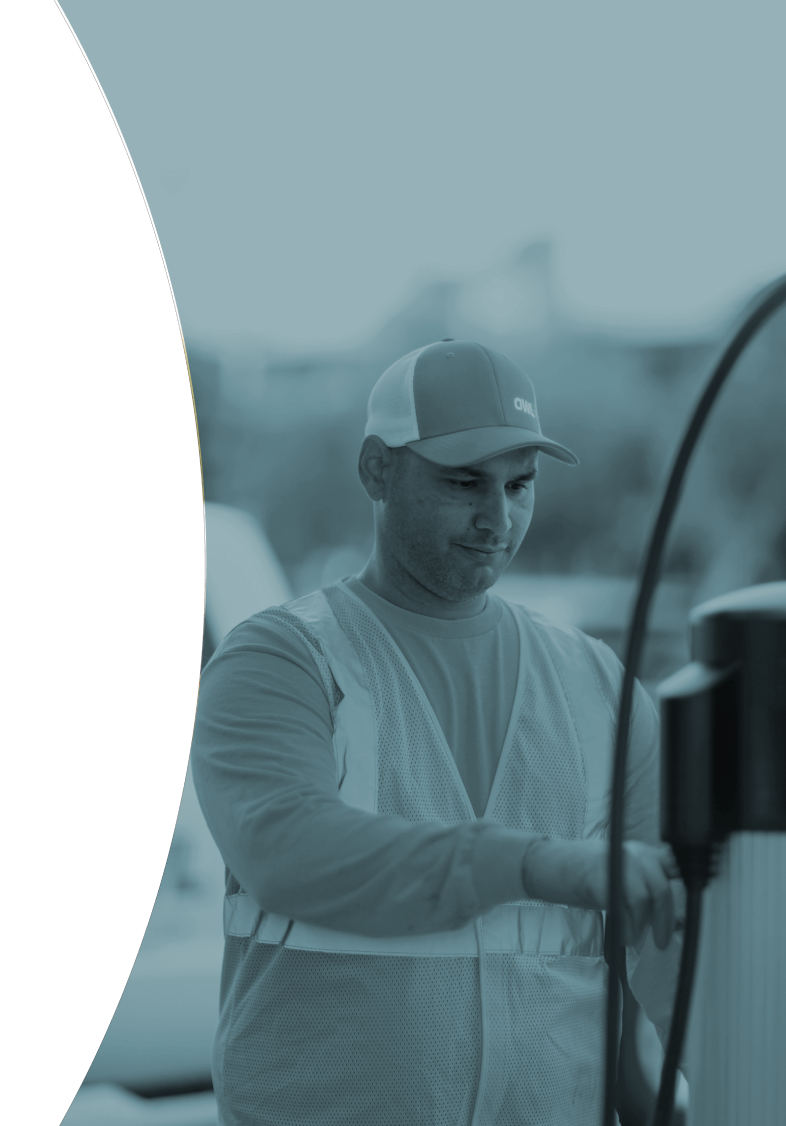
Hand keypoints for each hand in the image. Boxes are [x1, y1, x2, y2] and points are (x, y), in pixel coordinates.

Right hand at [522, 838, 681, 949]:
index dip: (683, 885)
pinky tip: (620, 934)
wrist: (544, 866)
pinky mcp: (595, 875)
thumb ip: (642, 889)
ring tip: (632, 938)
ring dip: (640, 925)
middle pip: (660, 886)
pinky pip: (619, 905)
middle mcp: (628, 852)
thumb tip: (669, 918)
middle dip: (664, 920)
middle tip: (661, 941)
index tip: (686, 911)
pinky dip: (623, 926)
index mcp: (637, 852)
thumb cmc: (579, 876)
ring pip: (643, 896)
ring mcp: (611, 861)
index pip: (671, 864)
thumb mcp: (617, 877)